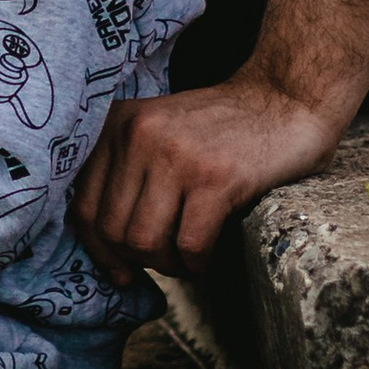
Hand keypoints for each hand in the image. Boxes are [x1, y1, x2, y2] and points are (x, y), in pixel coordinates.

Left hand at [69, 74, 344, 274]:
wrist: (284, 99)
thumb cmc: (220, 130)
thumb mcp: (157, 134)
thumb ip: (125, 175)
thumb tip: (106, 256)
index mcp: (117, 124)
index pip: (84, 206)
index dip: (100, 250)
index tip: (122, 269)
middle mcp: (138, 134)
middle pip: (113, 231)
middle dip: (139, 260)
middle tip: (167, 260)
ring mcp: (176, 154)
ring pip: (145, 243)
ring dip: (168, 265)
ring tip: (187, 259)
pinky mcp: (216, 177)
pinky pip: (189, 245)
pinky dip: (197, 264)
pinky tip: (208, 257)